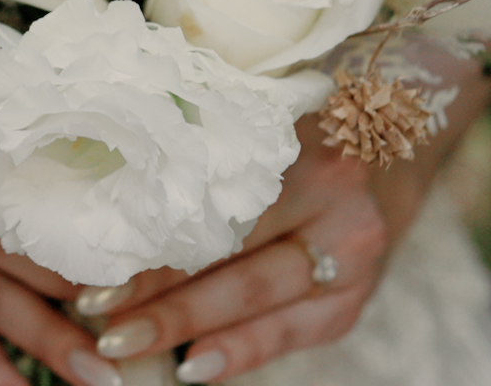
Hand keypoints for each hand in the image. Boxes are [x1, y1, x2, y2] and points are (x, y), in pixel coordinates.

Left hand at [77, 115, 419, 382]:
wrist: (395, 153)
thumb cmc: (306, 133)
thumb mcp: (267, 128)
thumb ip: (210, 154)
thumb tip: (111, 196)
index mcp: (312, 159)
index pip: (222, 214)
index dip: (158, 246)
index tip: (95, 270)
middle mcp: (339, 213)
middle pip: (237, 264)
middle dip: (162, 299)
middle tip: (99, 320)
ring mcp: (352, 265)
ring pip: (257, 305)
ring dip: (186, 329)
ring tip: (125, 344)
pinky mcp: (350, 305)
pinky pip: (287, 336)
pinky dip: (237, 352)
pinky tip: (192, 366)